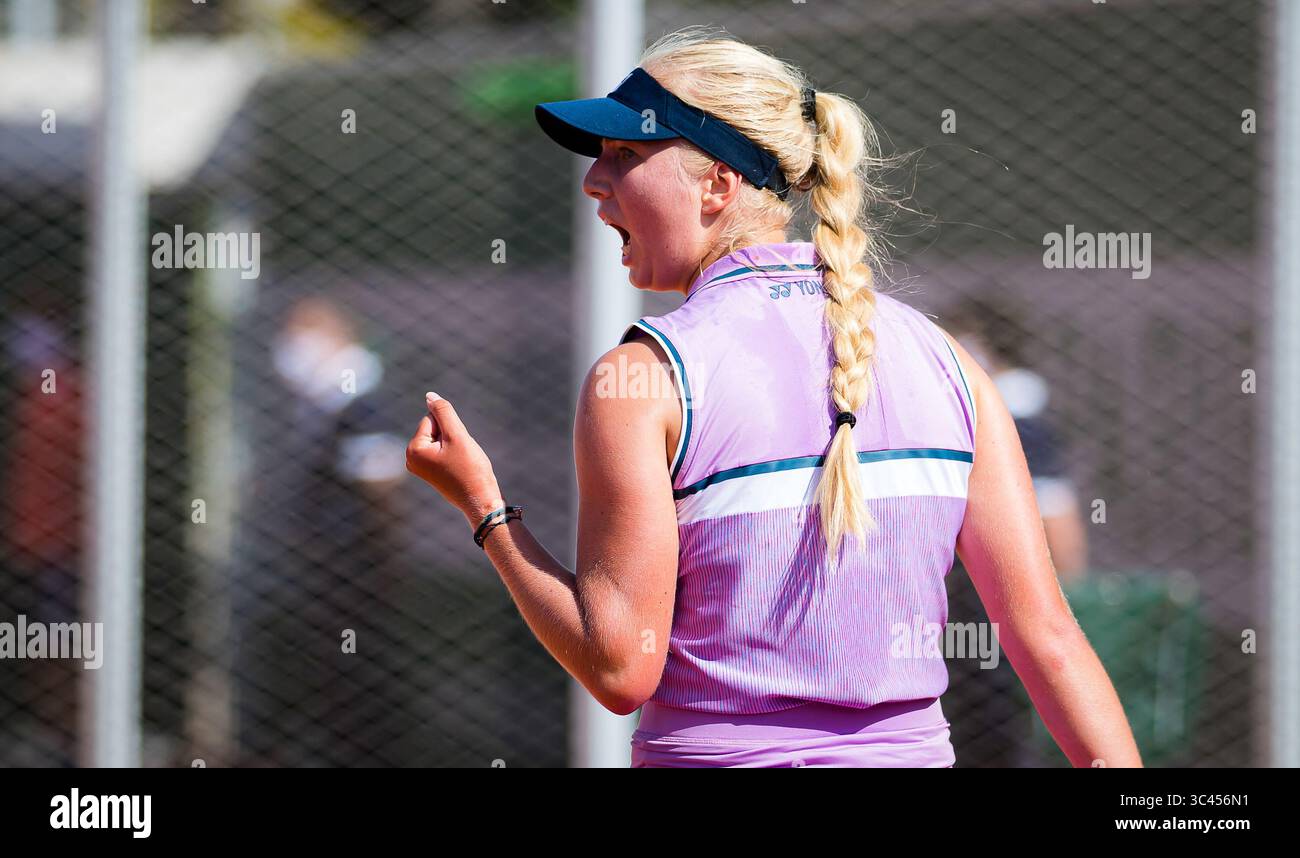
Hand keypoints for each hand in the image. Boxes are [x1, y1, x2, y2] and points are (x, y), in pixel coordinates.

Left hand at [406, 392, 503, 526]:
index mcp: (413, 450)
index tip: (457, 449)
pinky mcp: (431, 472)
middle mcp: (411, 459)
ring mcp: (420, 467)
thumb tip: (430, 395)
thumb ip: (443, 412)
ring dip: (455, 445)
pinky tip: (459, 468)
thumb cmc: (470, 469)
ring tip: (460, 463)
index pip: (431, 419)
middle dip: (451, 437)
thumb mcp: (458, 436)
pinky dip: (454, 454)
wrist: (481, 500)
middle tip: (460, 457)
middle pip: (434, 429)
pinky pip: (443, 451)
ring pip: (441, 439)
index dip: (450, 429)